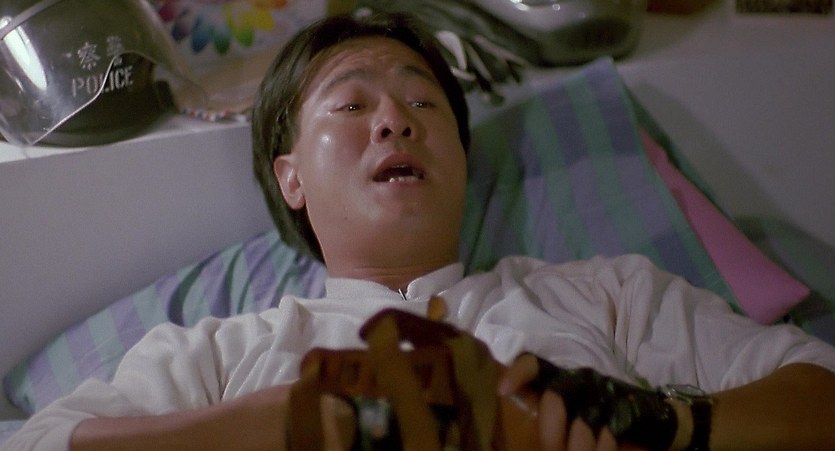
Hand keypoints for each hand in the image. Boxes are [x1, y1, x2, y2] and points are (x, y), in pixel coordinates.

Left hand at [500, 354, 674, 450]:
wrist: (652, 421)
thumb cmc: (600, 420)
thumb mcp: (568, 416)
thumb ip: (544, 413)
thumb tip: (511, 406)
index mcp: (562, 379)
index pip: (534, 364)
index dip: (518, 372)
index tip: (501, 390)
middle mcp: (582, 379)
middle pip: (555, 397)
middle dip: (551, 433)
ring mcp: (605, 391)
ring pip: (582, 421)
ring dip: (580, 447)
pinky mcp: (626, 408)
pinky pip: (608, 431)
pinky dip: (604, 447)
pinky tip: (606, 447)